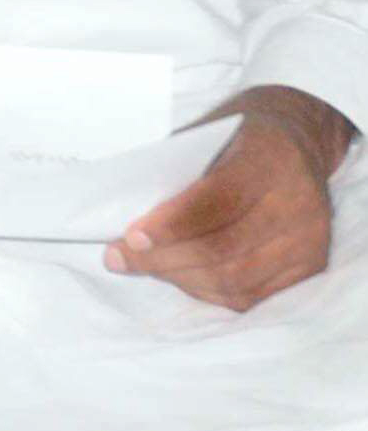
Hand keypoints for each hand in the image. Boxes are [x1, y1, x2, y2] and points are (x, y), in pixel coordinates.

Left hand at [109, 85, 351, 309]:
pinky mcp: (312, 264)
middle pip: (223, 249)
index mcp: (267, 158)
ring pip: (235, 279)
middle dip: (162, 259)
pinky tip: (181, 275)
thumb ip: (170, 175)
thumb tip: (122, 221)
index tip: (130, 238)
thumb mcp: (200, 136)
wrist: (295, 141)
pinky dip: (207, 290)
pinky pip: (251, 295)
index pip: (217, 202)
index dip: (171, 226)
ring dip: (180, 278)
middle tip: (118, 258)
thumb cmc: (234, 137)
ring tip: (145, 265)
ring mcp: (309, 237)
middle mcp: (297, 201)